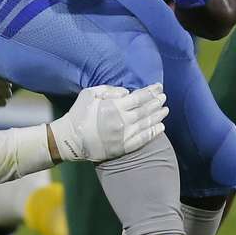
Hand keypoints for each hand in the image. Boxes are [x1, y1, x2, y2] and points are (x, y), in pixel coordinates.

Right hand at [49, 84, 167, 162]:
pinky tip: (161, 128)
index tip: (159, 87)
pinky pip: (142, 140)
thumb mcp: (89, 93)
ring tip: (166, 110)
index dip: (151, 91)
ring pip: (146, 124)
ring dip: (158, 117)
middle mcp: (122, 121)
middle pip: (145, 110)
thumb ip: (109, 90)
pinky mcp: (123, 148)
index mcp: (114, 107)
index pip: (139, 97)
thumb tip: (127, 92)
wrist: (70, 140)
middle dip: (156, 102)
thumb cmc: (79, 114)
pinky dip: (153, 133)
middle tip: (164, 97)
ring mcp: (124, 136)